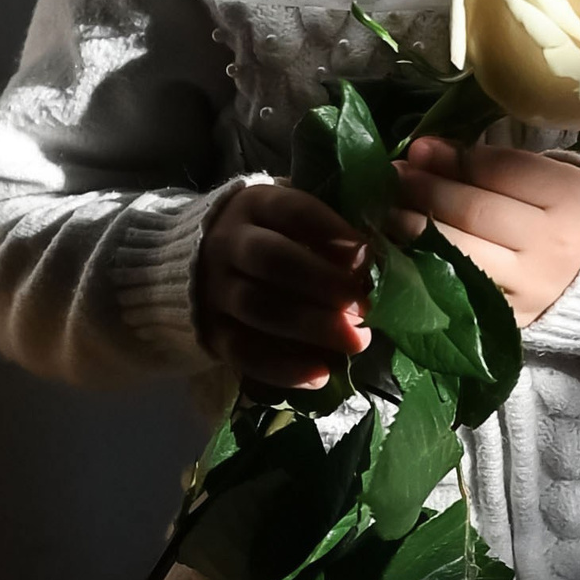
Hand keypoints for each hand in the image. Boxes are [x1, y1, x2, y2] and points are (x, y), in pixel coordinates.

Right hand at [196, 183, 372, 388]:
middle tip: (366, 305)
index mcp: (255, 204)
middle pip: (273, 260)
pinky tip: (321, 374)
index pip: (293, 210)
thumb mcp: (289, 217)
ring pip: (259, 307)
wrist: (192, 265)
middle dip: (324, 283)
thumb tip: (386, 246)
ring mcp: (212, 289)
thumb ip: (328, 226)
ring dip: (311, 326)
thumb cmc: (268, 236)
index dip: (332, 231)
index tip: (369, 255)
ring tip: (356, 341)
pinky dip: (283, 367)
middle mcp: (228, 243)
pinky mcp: (210, 331)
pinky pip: (243, 352)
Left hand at [389, 138, 579, 327]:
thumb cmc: (575, 215)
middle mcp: (552, 245)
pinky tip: (401, 249)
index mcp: (570, 198)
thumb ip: (500, 165)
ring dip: (413, 227)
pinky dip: (424, 267)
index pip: (502, 171)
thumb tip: (431, 151)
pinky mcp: (510, 318)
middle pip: (475, 211)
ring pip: (459, 251)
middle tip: (395, 174)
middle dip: (427, 188)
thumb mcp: (554, 178)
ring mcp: (529, 287)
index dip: (455, 157)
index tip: (420, 147)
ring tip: (388, 209)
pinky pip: (457, 289)